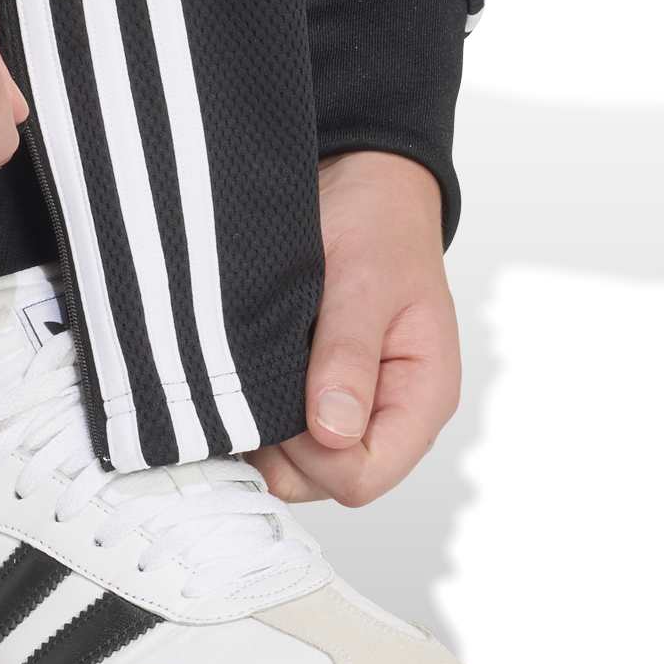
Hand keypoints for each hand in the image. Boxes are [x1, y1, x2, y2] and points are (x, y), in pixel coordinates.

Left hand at [248, 150, 459, 507]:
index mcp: (421, 396)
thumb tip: (334, 432)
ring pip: (296, 463)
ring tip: (248, 368)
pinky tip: (242, 370)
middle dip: (282, 445)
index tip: (282, 399)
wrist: (361, 181)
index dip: (315, 455)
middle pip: (325, 481)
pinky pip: (281, 433)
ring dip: (263, 428)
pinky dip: (255, 411)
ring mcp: (351, 407)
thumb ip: (348, 358)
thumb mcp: (363, 282)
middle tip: (252, 380)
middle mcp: (388, 414)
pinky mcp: (316, 392)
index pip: (365, 477)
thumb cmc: (376, 223)